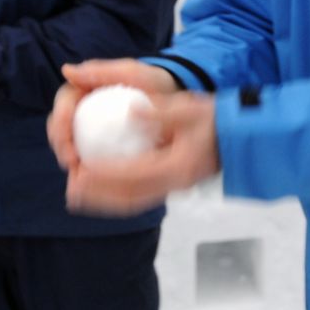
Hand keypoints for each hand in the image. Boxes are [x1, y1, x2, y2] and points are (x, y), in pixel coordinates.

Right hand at [48, 59, 180, 174]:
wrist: (179, 101)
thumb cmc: (155, 83)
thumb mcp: (134, 73)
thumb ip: (103, 70)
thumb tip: (67, 71)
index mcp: (84, 91)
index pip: (63, 107)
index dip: (59, 124)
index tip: (66, 140)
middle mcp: (84, 112)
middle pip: (61, 131)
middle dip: (61, 148)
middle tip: (71, 163)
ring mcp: (92, 131)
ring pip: (73, 149)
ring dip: (72, 166)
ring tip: (78, 178)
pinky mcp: (104, 149)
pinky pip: (93, 164)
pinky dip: (91, 177)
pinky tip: (94, 188)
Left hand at [61, 80, 216, 216]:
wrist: (238, 137)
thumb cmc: (215, 120)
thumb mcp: (190, 108)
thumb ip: (160, 112)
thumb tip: (131, 112)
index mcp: (178, 166)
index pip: (134, 173)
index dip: (105, 174)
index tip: (81, 168)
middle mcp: (174, 184)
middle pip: (129, 197)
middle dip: (98, 195)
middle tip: (70, 190)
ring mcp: (174, 188)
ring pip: (133, 201)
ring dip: (104, 201)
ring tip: (77, 197)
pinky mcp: (172, 187)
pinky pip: (140, 197)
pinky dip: (117, 197)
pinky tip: (101, 191)